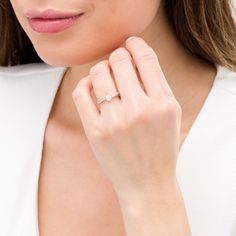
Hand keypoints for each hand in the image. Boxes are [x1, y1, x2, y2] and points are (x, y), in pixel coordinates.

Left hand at [72, 36, 181, 197]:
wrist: (147, 183)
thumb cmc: (161, 148)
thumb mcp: (171, 114)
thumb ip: (157, 84)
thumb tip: (134, 56)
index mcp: (163, 103)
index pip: (146, 58)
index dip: (136, 44)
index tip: (130, 42)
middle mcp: (140, 110)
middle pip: (120, 60)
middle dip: (118, 55)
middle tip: (118, 60)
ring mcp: (115, 121)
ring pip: (99, 72)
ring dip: (101, 67)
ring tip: (106, 74)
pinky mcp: (96, 132)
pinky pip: (81, 93)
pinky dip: (84, 83)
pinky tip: (91, 85)